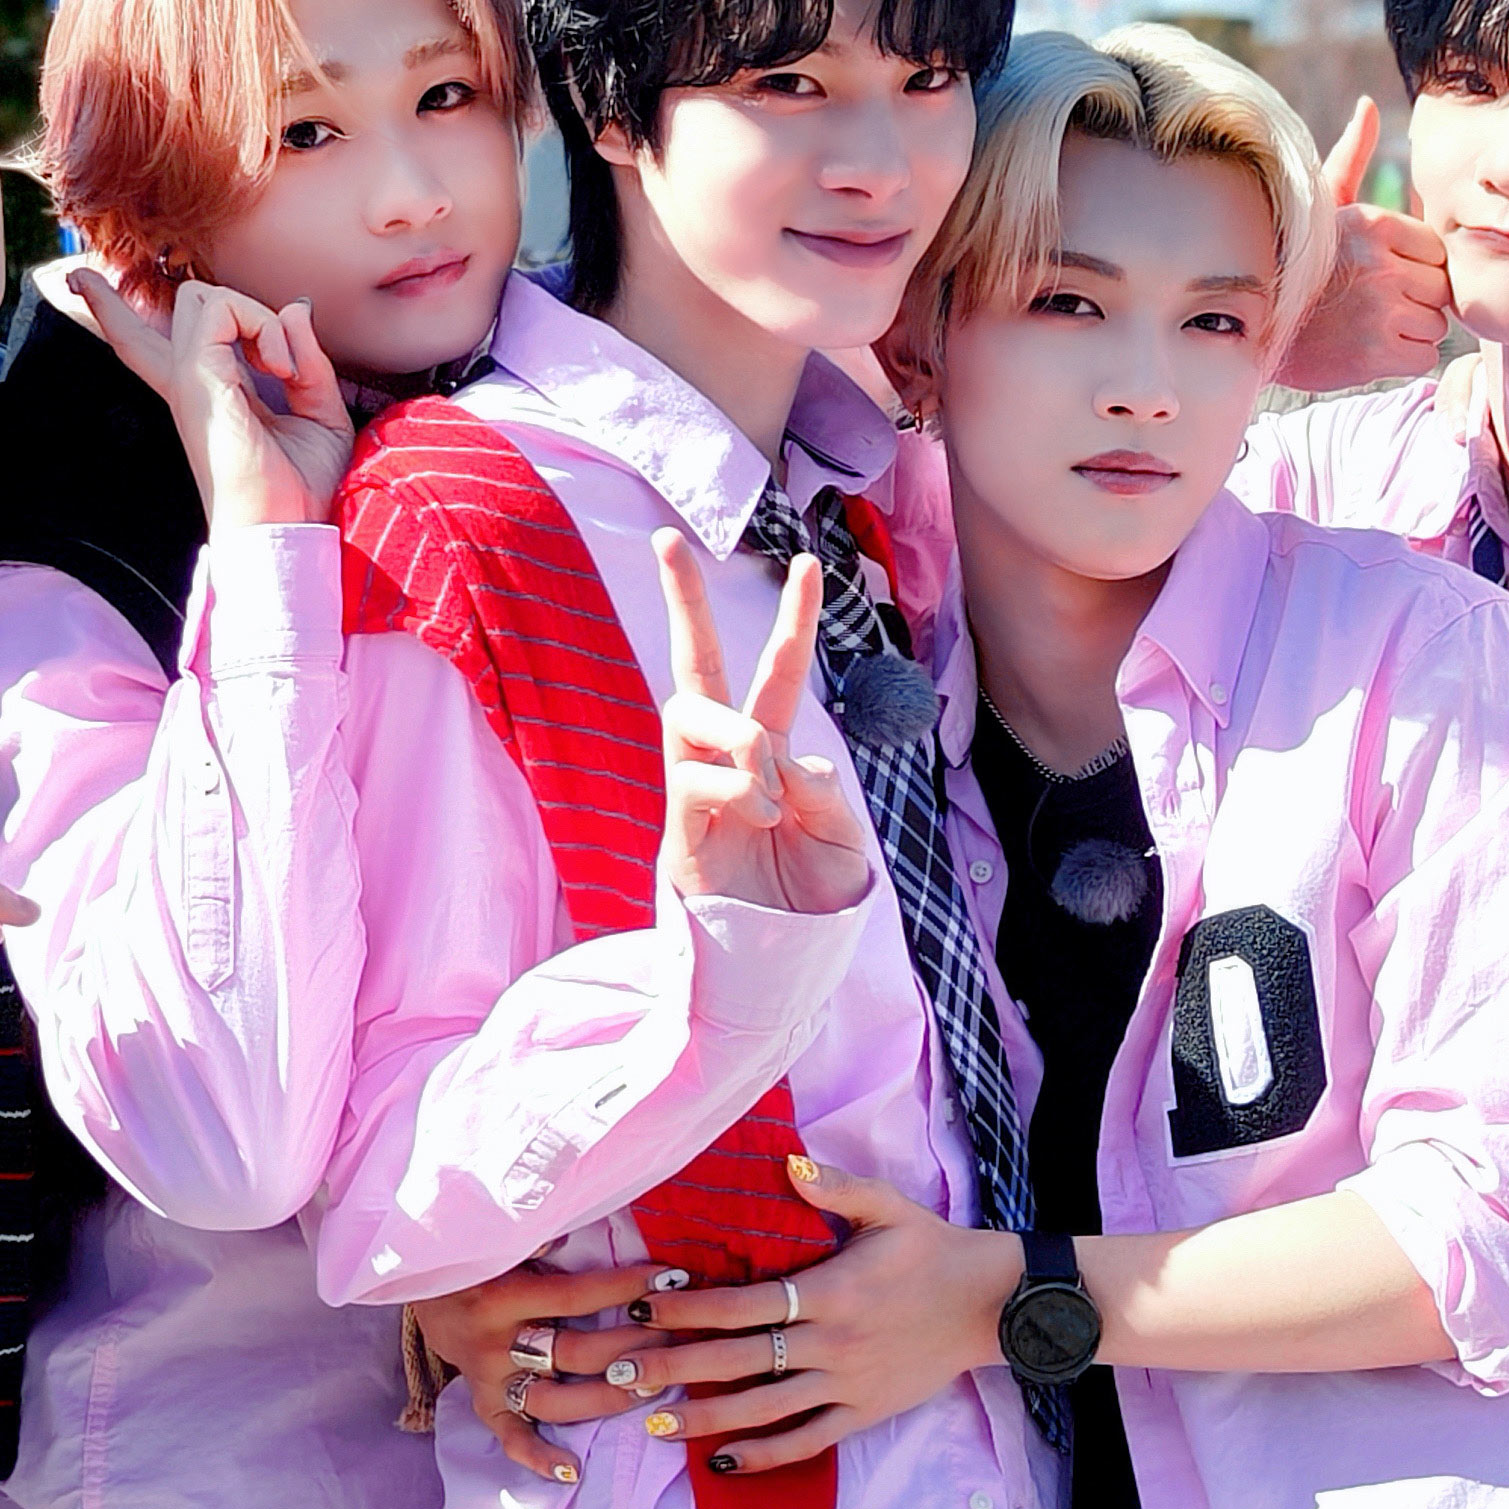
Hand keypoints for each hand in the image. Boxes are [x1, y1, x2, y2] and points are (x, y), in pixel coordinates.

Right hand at [40, 253, 352, 525]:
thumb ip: (307, 358)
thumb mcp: (319, 412)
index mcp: (207, 394)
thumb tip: (296, 307)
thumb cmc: (302, 489)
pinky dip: (262, 326)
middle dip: (235, 303)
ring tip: (282, 370)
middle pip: (184, 307)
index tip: (79, 280)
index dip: (110, 310)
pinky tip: (279, 370)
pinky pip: (222, 310)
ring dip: (257, 317)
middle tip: (281, 364)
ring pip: (200, 297)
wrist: (286, 530)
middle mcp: (190, 385)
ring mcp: (188, 381)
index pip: (148, 344)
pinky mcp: (196, 380)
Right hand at [415, 1254, 661, 1485]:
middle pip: (575, 1353)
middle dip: (631, 1345)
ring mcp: (489, 1379)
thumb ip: (533, 1237)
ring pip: (552, 1402)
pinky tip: (572, 1471)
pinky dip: (537, 1457)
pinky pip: (509, 1437)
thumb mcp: (499, 1238)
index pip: (577, 1296)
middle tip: (676, 1338)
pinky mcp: (482, 1401)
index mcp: (502, 1296)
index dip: (627, 1288)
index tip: (672, 1279)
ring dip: (605, 1399)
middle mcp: (495, 1343)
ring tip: (652, 1389)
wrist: (417, 1284)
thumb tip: (566, 1235)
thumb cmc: (475, 1255)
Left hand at [613, 1164, 1024, 1472]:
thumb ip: (834, 1186)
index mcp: (830, 1290)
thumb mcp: (889, 1206)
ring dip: (707, 1419)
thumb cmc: (933, 1250)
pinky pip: (806, 1441)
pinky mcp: (863, 1414)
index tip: (645, 1309)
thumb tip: (786, 1161)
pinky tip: (721, 1461)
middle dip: (677, 1368)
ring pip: (765, 1409)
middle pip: (740, 1361)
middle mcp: (832, 1342)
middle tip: (624, 1371)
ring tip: (654, 1425)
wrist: (991, 1304)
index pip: (745, 1304)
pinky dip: (764, 1456)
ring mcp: (847, 1383)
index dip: (691, 1310)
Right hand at [655, 530, 869, 915]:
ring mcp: (692, 791)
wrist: (778, 969)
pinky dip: (737, 789)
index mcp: (770, 754)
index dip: (792, 620)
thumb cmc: (809, 902)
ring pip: (689, 712)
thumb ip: (823, 790)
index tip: (807, 562)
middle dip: (680, 601)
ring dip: (738, 736)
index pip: (777, 674)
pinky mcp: (674, 832)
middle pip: (694, 666)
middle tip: (667, 539)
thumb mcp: (842, 840)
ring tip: (766, 786)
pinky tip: (759, 817)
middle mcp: (724, 761)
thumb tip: (779, 755)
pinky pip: (694, 778)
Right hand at [1268, 99, 1451, 394]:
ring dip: (1410, 330)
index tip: (1378, 274)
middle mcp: (1380, 261)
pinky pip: (1424, 355)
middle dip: (1415, 299)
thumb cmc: (1297, 267)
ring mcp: (1381, 308)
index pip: (1435, 249)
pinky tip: (1368, 349)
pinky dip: (1402, 358)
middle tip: (1371, 303)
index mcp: (1373, 222)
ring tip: (1367, 325)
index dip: (1413, 265)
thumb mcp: (1323, 205)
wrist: (1255, 335)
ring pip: (1434, 322)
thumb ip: (1352, 156)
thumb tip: (1368, 106)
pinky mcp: (1379, 352)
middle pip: (1439, 287)